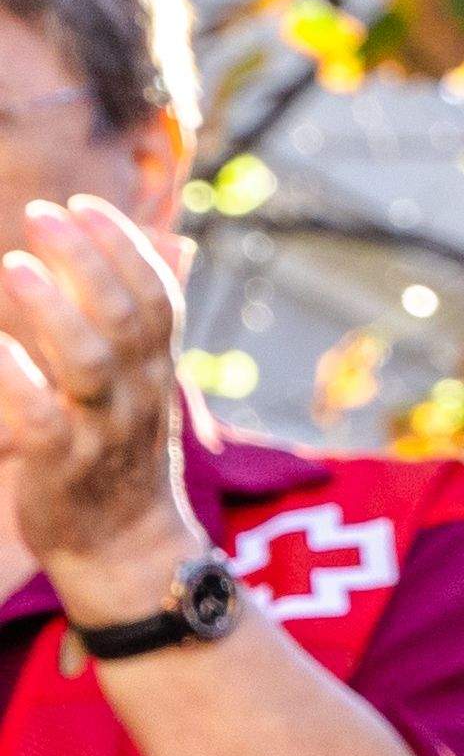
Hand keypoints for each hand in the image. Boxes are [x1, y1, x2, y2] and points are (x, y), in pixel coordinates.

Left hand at [0, 193, 195, 601]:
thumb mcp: (141, 388)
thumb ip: (136, 327)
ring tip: (15, 265)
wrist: (124, 549)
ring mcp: (101, 431)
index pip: (156, 297)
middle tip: (43, 214)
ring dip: (52, 309)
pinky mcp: (59, 467)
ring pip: (88, 361)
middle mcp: (138, 394)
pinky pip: (38, 418)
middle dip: (87, 258)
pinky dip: (17, 379)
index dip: (124, 247)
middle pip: (126, 316)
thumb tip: (155, 251)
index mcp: (157, 372)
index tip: (83, 206)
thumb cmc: (118, 457)